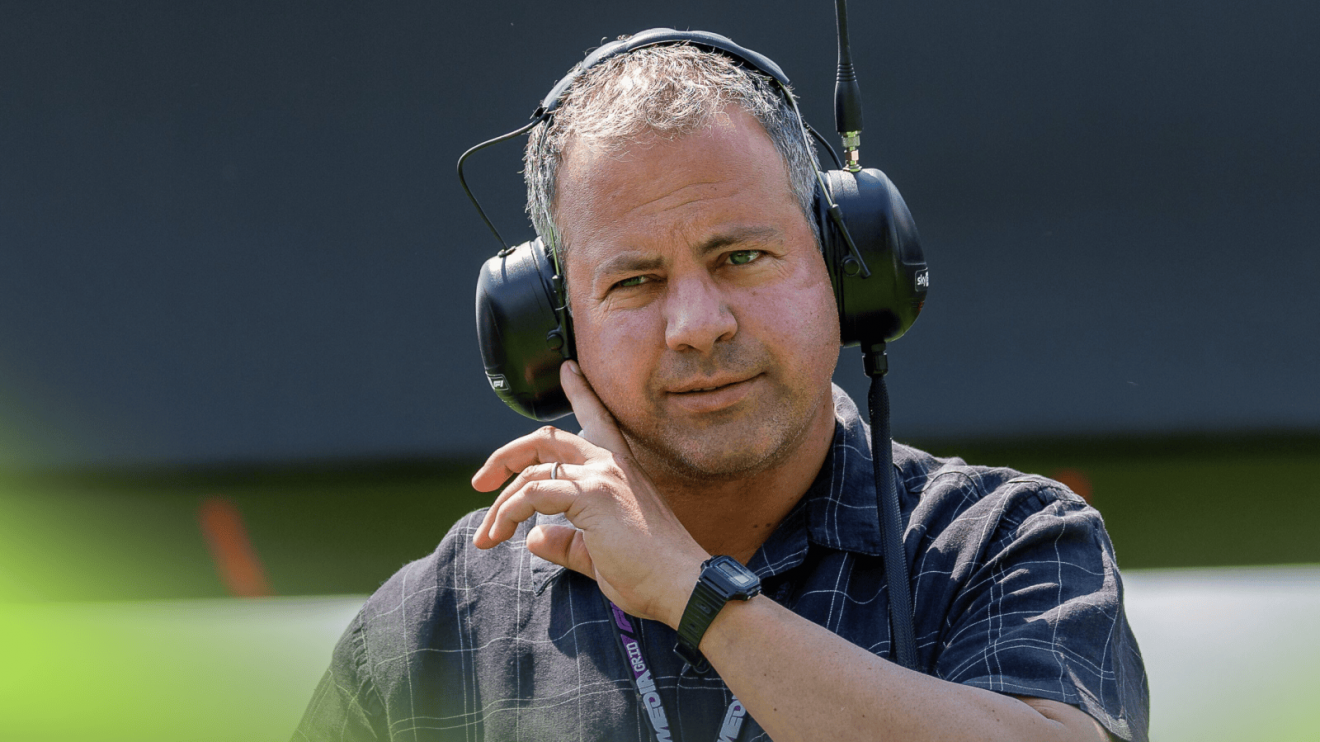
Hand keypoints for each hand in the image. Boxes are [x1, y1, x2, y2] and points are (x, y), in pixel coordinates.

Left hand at [471, 361, 707, 625]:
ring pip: (531, 470)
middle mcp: (611, 464)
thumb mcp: (598, 553)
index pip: (597, 420)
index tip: (568, 369)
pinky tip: (503, 533)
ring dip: (499, 504)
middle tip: (481, 481)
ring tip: (487, 537)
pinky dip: (508, 512)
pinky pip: (532, 492)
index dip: (580, 392)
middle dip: (506, 455)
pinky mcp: (592, 495)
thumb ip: (565, 541)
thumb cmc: (650, 574)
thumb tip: (533, 537)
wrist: (682, 587)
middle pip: (547, 437)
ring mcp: (602, 476)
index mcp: (620, 471)